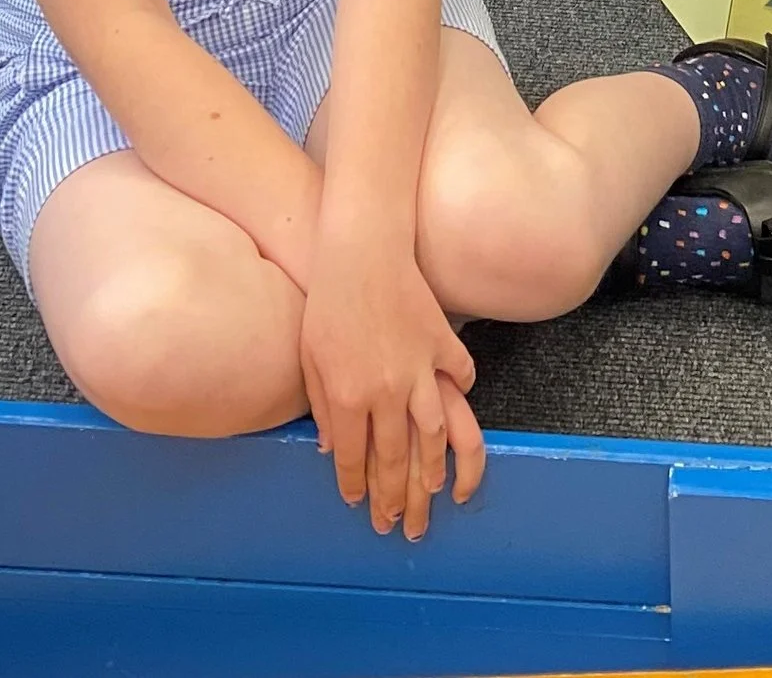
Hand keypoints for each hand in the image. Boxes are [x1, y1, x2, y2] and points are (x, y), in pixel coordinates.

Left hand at [299, 245, 483, 540]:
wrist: (361, 249)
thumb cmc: (327, 302)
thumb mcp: (310, 359)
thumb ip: (324, 408)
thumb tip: (333, 448)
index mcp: (350, 397)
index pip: (354, 459)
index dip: (356, 487)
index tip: (358, 505)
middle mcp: (389, 390)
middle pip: (396, 458)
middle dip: (397, 497)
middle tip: (401, 523)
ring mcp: (421, 366)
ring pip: (435, 432)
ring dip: (436, 467)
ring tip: (438, 491)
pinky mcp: (441, 341)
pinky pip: (460, 375)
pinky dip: (460, 392)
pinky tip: (456, 405)